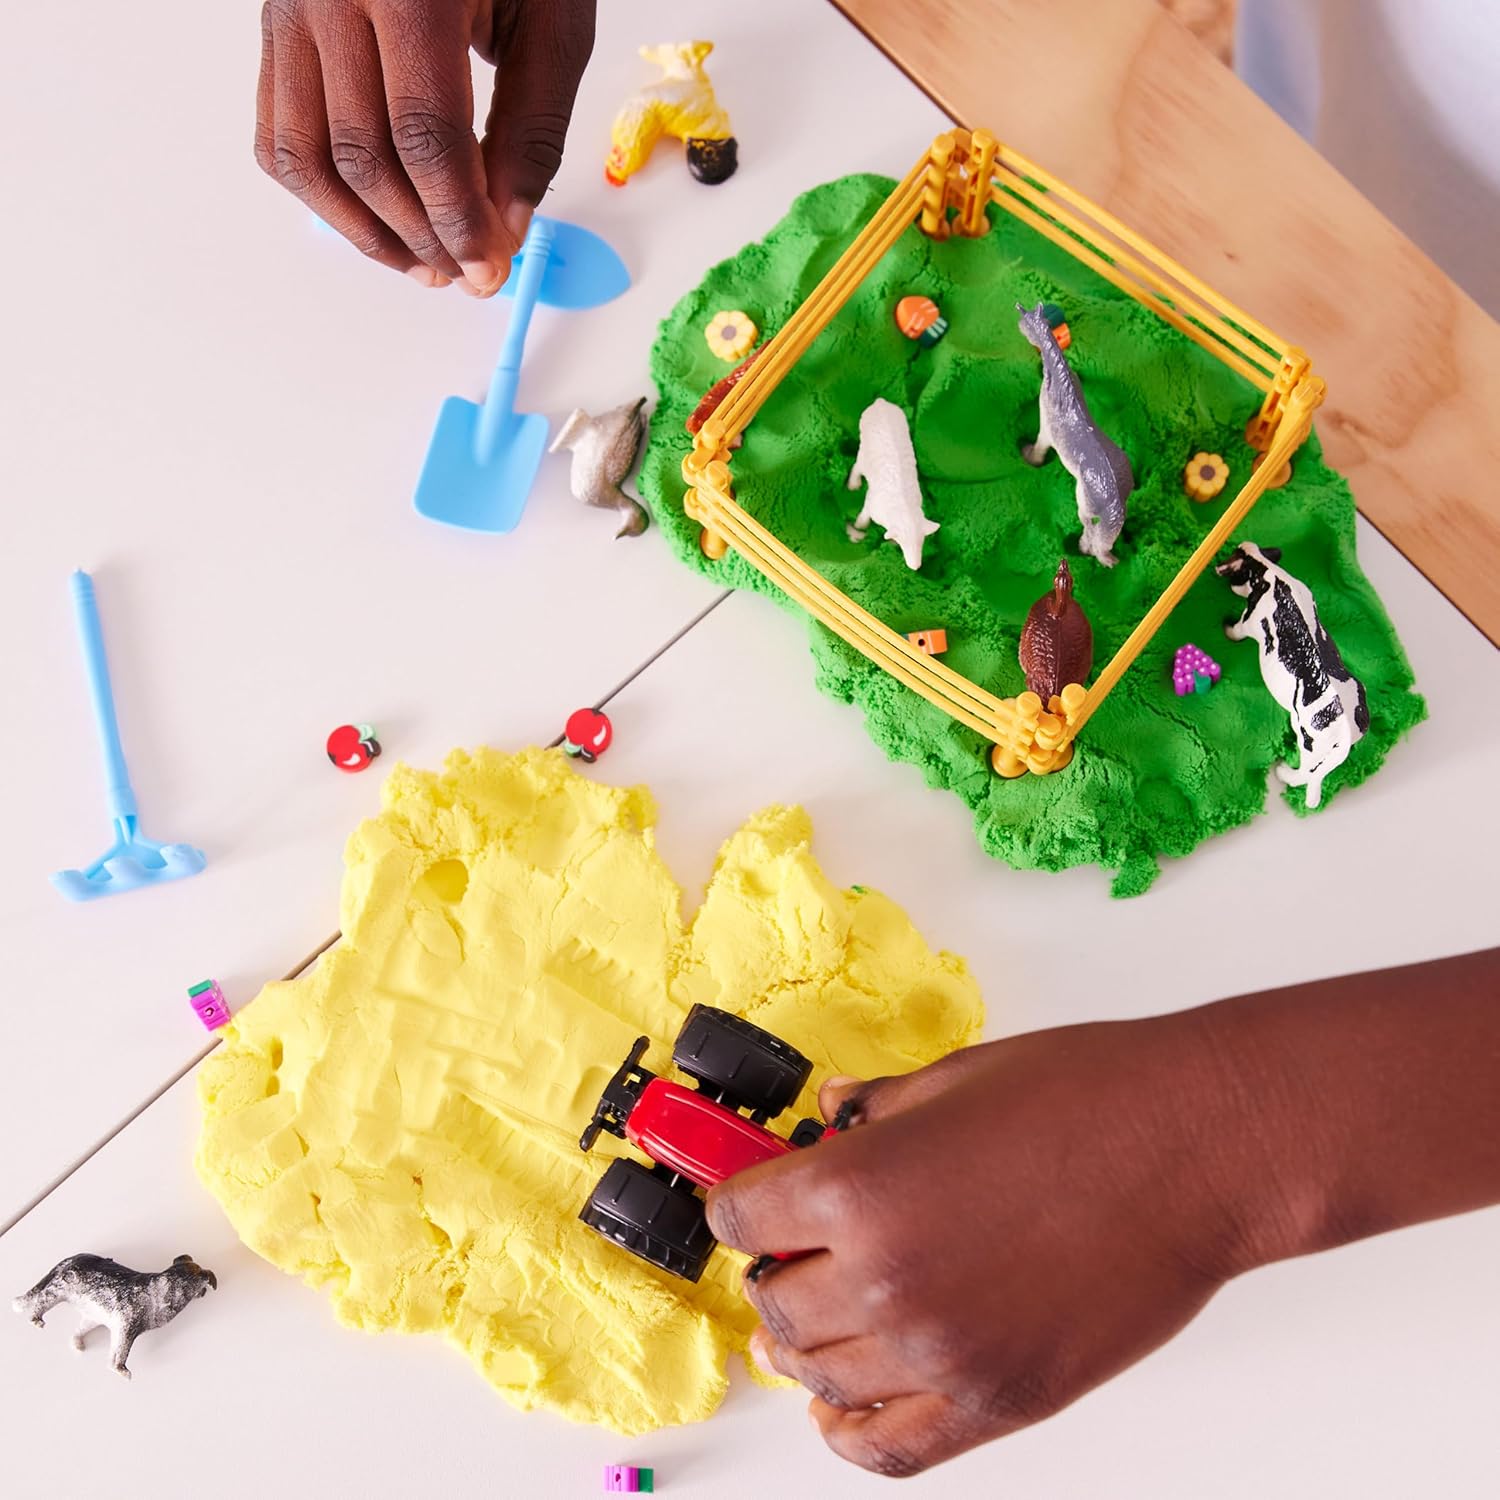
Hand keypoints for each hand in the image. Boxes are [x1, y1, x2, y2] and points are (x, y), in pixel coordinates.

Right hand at [255, 0, 594, 292]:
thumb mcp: (549, 19)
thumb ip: (531, 126)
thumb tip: (506, 225)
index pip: (425, 138)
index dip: (459, 220)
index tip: (489, 267)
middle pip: (366, 158)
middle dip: (422, 235)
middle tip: (468, 274)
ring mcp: (290, 9)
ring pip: (308, 158)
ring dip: (367, 232)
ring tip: (423, 265)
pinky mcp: (276, 27)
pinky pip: (279, 134)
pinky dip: (323, 194)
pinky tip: (376, 222)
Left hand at [705, 1014, 1275, 1476]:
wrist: (1197, 1150)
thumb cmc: (1089, 1099)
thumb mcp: (955, 1078)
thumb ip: (875, 1108)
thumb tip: (832, 1113)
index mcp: (862, 1188)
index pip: (742, 1218)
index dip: (736, 1202)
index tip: (745, 1200)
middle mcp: (887, 1279)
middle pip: (775, 1302)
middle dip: (774, 1270)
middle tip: (791, 1249)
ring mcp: (942, 1352)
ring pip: (820, 1377)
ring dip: (806, 1345)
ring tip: (819, 1313)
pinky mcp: (999, 1401)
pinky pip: (890, 1448)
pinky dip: (851, 1433)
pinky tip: (845, 1406)